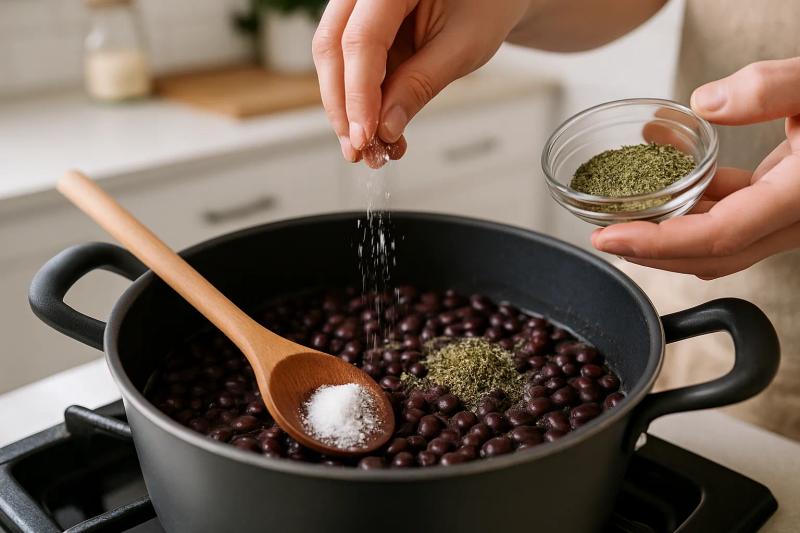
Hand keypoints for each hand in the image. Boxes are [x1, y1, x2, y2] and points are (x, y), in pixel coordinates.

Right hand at [312, 0, 534, 167]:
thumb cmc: (488, 4)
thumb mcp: (462, 46)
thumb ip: (420, 84)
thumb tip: (385, 127)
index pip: (360, 40)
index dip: (359, 94)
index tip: (366, 135)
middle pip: (332, 47)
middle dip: (343, 106)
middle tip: (360, 149)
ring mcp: (361, 6)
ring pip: (333, 59)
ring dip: (348, 110)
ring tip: (372, 149)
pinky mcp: (364, 27)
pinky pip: (350, 65)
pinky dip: (362, 101)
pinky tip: (378, 131)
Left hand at [592, 57, 799, 278]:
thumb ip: (772, 87)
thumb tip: (703, 103)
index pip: (716, 238)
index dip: (657, 245)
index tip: (608, 238)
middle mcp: (796, 217)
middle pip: (711, 253)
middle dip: (652, 251)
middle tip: (603, 234)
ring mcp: (791, 211)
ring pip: (720, 238)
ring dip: (670, 229)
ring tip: (625, 209)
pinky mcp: (787, 197)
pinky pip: (733, 211)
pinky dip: (696, 200)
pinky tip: (668, 170)